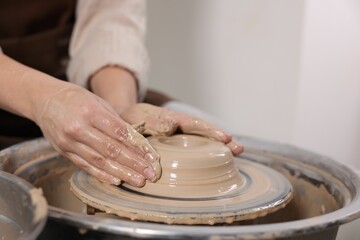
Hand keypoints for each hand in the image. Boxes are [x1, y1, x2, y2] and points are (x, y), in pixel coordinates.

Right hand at [34, 85, 159, 186]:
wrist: (45, 100)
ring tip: (138, 181)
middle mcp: (79, 128)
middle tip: (150, 174)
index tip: (153, 157)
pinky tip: (117, 180)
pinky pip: (85, 166)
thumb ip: (116, 121)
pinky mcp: (64, 152)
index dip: (138, 147)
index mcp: (91, 112)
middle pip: (112, 150)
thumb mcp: (99, 102)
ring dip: (122, 173)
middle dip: (134, 164)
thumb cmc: (77, 99)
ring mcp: (70, 142)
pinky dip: (102, 175)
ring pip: (100, 161)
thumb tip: (137, 142)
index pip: (120, 133)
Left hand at [121, 103, 243, 154]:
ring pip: (201, 141)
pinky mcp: (174, 145)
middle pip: (204, 132)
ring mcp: (178, 136)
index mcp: (170, 118)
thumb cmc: (127, 119)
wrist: (120, 121)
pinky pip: (192, 149)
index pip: (195, 124)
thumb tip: (173, 127)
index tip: (225, 138)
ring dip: (217, 147)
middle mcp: (178, 126)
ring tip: (236, 153)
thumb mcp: (136, 117)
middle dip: (222, 139)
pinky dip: (204, 155)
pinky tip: (215, 163)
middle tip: (239, 149)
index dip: (210, 131)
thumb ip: (151, 122)